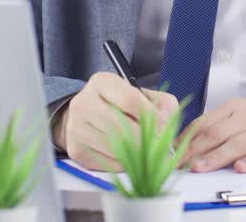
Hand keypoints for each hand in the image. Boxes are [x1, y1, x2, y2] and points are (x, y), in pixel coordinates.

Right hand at [53, 72, 178, 171]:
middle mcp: (84, 102)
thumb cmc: (118, 105)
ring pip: (116, 148)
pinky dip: (124, 163)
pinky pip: (108, 162)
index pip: (131, 100)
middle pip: (123, 128)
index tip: (164, 126)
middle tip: (159, 145)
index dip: (153, 116)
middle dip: (147, 140)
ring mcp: (77, 127)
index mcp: (102, 82)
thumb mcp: (140, 94)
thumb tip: (168, 120)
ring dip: (137, 153)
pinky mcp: (77, 150)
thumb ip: (161, 103)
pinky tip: (128, 156)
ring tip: (146, 150)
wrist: (84, 117)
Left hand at [180, 93, 245, 173]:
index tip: (170, 154)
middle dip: (196, 150)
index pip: (206, 123)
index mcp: (238, 108)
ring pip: (241, 143)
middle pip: (219, 133)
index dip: (186, 139)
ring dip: (217, 156)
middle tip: (179, 165)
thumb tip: (187, 146)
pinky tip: (241, 168)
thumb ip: (221, 128)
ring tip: (200, 168)